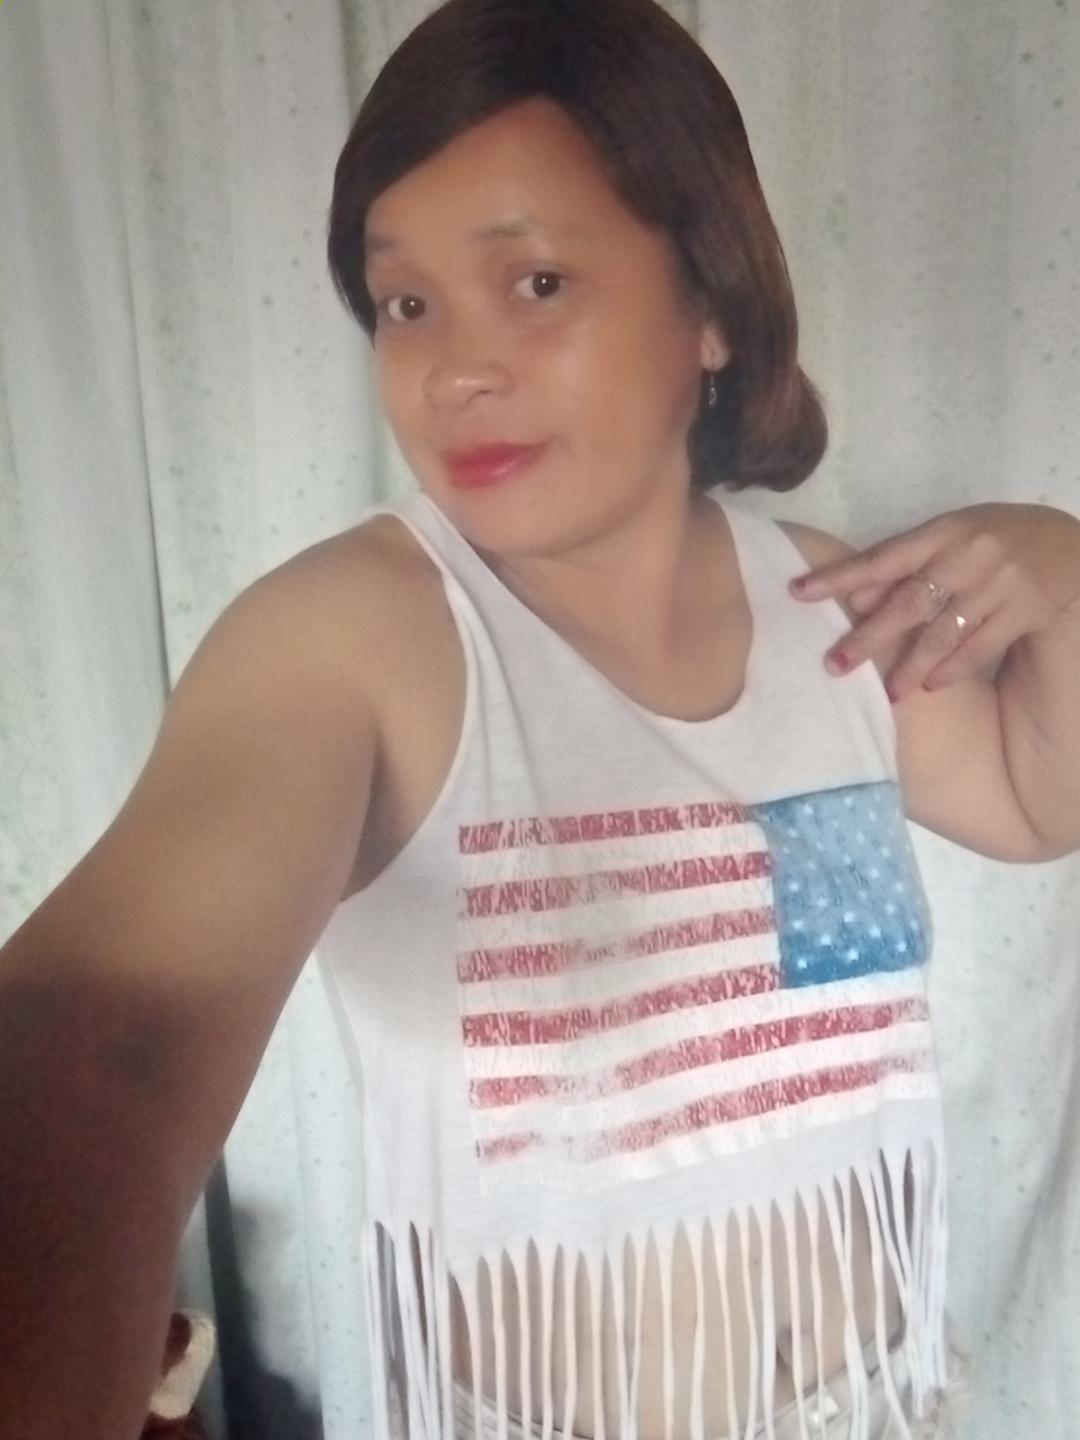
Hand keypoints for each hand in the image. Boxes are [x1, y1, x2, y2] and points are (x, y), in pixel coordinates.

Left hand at [789, 503, 1079, 701]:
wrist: (1067, 546)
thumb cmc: (990, 543)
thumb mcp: (949, 538)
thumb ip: (906, 565)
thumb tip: (856, 602)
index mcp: (941, 532)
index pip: (880, 558)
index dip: (839, 577)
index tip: (798, 593)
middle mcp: (967, 556)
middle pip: (908, 602)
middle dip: (868, 638)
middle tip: (834, 665)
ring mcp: (998, 584)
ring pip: (943, 633)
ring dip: (910, 667)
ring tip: (887, 693)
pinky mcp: (1024, 610)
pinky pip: (979, 648)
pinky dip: (951, 669)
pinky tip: (930, 686)